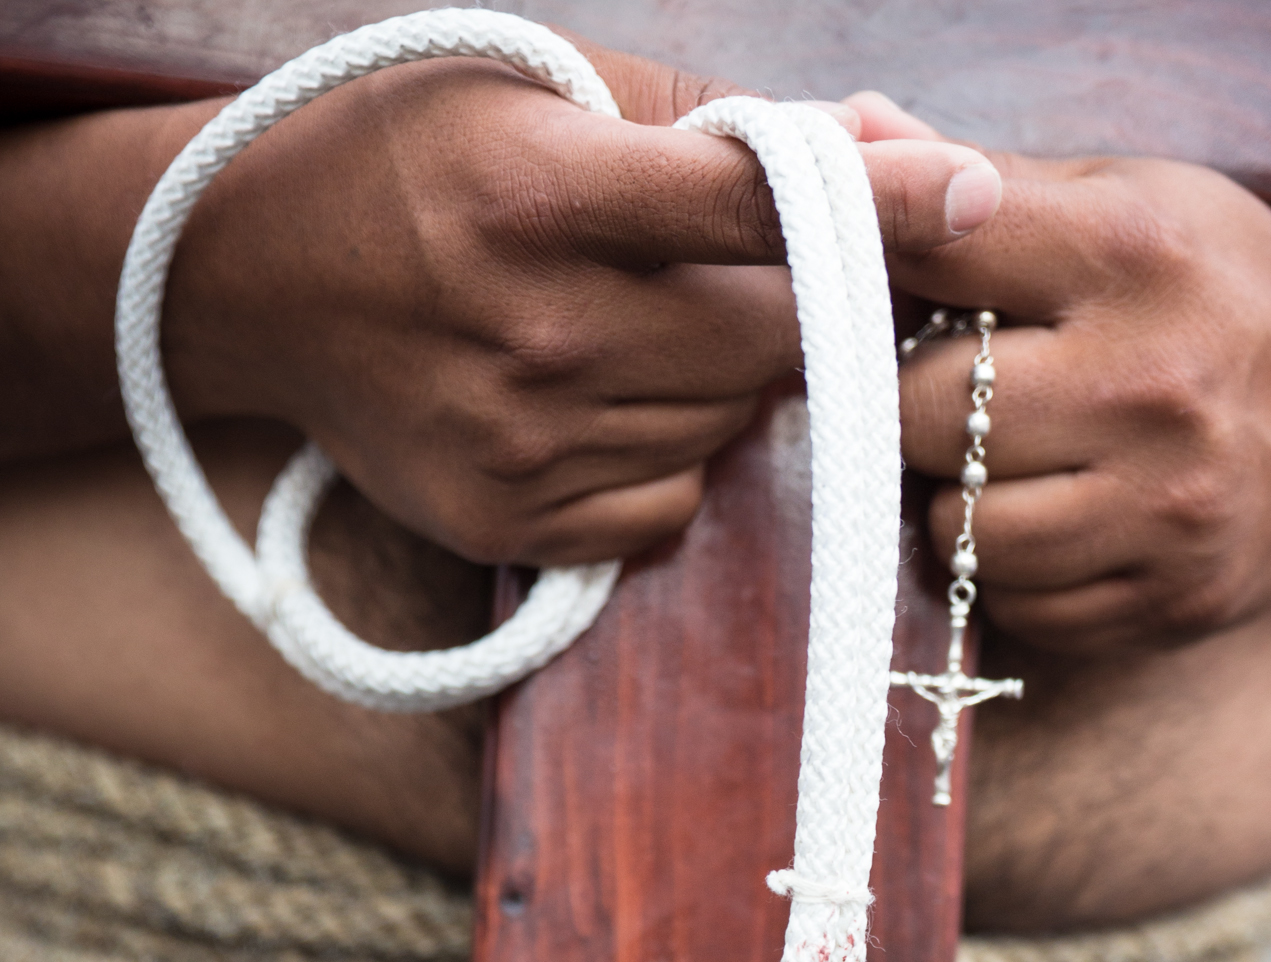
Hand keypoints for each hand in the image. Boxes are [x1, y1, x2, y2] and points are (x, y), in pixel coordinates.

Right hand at [158, 43, 1000, 565]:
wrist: (253, 280)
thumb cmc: (412, 156)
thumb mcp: (542, 84)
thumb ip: (720, 123)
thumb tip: (893, 139)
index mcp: (544, 194)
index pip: (755, 205)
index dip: (880, 206)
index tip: (977, 198)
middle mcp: (540, 331)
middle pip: (769, 341)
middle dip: (794, 308)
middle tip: (753, 274)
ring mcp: (526, 444)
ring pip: (725, 429)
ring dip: (725, 384)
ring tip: (641, 331)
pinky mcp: (513, 527)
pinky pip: (667, 507)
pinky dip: (669, 460)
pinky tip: (606, 404)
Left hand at [874, 135, 1270, 656]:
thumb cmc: (1214, 288)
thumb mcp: (1128, 201)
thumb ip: (985, 183)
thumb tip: (853, 133)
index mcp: (1135, 252)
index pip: (937, 242)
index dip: (877, 263)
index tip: (864, 283)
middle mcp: (1154, 383)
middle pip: (928, 416)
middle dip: (916, 409)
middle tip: (947, 399)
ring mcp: (1170, 505)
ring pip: (966, 532)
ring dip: (958, 505)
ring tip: (998, 469)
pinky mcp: (1176, 598)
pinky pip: (1027, 608)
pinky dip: (1016, 576)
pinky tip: (1054, 524)